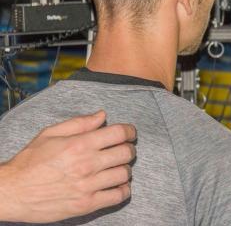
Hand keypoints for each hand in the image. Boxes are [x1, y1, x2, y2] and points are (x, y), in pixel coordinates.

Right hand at [0, 110, 136, 222]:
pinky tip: (116, 185)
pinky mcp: (86, 205)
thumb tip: (102, 115)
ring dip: (124, 169)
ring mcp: (88, 186)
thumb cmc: (30, 161)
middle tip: (123, 150)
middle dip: (128, 149)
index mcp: (79, 144)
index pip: (119, 133)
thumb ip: (79, 123)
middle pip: (126, 153)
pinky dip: (123, 190)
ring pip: (125, 174)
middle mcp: (87, 164)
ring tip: (116, 168)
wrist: (12, 192)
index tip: (129, 134)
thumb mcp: (50, 134)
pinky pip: (118, 196)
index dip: (130, 131)